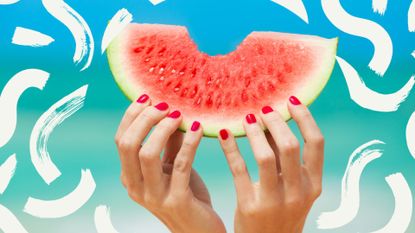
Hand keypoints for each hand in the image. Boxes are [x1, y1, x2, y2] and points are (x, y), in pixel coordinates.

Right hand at [115, 94, 225, 232]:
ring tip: (179, 114)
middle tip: (164, 105)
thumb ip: (170, 142)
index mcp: (130, 177)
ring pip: (147, 154)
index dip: (132, 116)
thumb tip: (172, 110)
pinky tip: (199, 128)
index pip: (121, 140)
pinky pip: (180, 164)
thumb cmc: (187, 194)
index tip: (148, 96)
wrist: (200, 229)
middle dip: (144, 118)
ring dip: (163, 129)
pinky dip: (189, 142)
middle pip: (128, 144)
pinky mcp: (176, 201)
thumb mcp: (173, 166)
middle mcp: (135, 187)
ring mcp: (153, 196)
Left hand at [218, 96, 323, 232]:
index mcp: (313, 184)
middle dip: (275, 122)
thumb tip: (273, 121)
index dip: (304, 117)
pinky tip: (223, 133)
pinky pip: (238, 169)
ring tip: (246, 118)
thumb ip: (286, 158)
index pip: (316, 142)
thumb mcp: (293, 189)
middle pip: (290, 145)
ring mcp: (274, 201)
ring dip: (254, 133)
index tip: (290, 100)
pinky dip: (230, 147)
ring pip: (265, 156)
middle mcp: (298, 192)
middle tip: (263, 109)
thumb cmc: (280, 211)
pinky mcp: (250, 206)